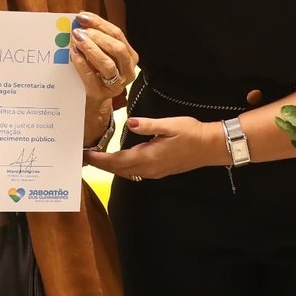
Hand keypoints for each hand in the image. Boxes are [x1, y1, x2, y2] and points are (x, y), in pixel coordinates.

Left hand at [68, 10, 137, 101]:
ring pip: (108, 64)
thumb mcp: (102, 54)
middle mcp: (128, 70)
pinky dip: (82, 64)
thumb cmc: (98, 73)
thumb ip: (96, 39)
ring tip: (77, 40)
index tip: (82, 16)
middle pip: (117, 48)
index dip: (100, 23)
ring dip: (91, 49)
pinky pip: (92, 77)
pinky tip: (74, 54)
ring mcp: (117, 84)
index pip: (118, 34)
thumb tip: (80, 20)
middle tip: (80, 30)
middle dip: (98, 36)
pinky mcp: (102, 93)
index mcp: (130, 55)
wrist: (95, 101)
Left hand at [85, 115, 218, 180]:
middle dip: (101, 164)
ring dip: (110, 167)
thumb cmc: (191, 133)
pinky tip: (118, 161)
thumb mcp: (169, 125)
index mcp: (148, 157)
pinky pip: (135, 172)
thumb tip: (129, 122)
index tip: (86, 155)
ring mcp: (154, 172)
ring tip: (96, 159)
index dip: (100, 159)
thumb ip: (148, 125)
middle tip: (84, 158)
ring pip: (126, 172)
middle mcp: (149, 168)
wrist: (210, 147)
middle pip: (118, 169)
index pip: (117, 160)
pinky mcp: (159, 171)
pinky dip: (122, 167)